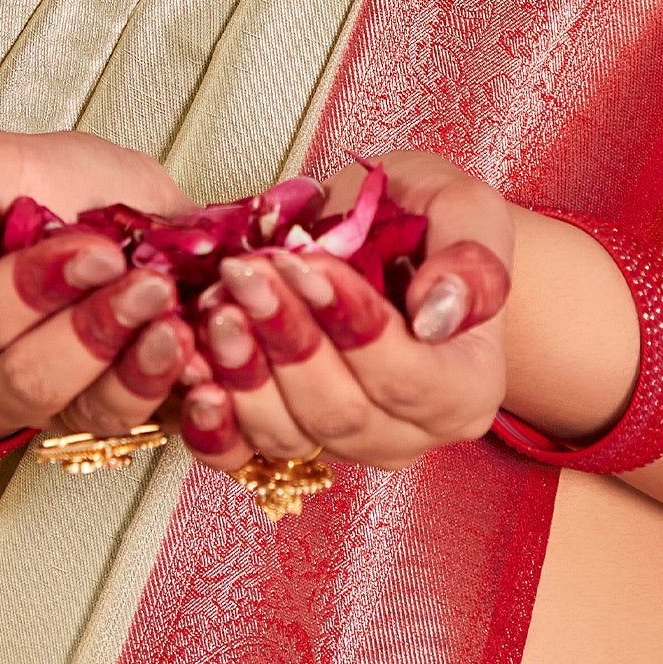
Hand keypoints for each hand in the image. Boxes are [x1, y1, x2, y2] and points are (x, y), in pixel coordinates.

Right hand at [0, 131, 196, 445]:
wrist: (88, 216)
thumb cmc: (33, 192)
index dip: (37, 287)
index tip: (98, 250)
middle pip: (31, 376)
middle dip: (94, 333)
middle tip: (151, 285)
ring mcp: (56, 405)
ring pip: (88, 411)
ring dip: (138, 373)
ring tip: (178, 329)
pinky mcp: (114, 412)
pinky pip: (143, 423)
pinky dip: (175, 393)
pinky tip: (203, 359)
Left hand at [177, 151, 512, 470]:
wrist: (392, 248)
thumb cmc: (431, 224)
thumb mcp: (465, 210)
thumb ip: (472, 260)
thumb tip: (437, 315)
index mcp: (466, 388)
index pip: (408, 377)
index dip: (352, 326)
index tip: (305, 266)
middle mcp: (409, 434)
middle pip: (341, 412)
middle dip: (287, 340)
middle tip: (245, 274)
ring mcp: (346, 447)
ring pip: (288, 435)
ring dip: (242, 372)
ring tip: (215, 304)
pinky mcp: (289, 444)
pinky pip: (242, 452)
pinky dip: (210, 418)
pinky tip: (190, 368)